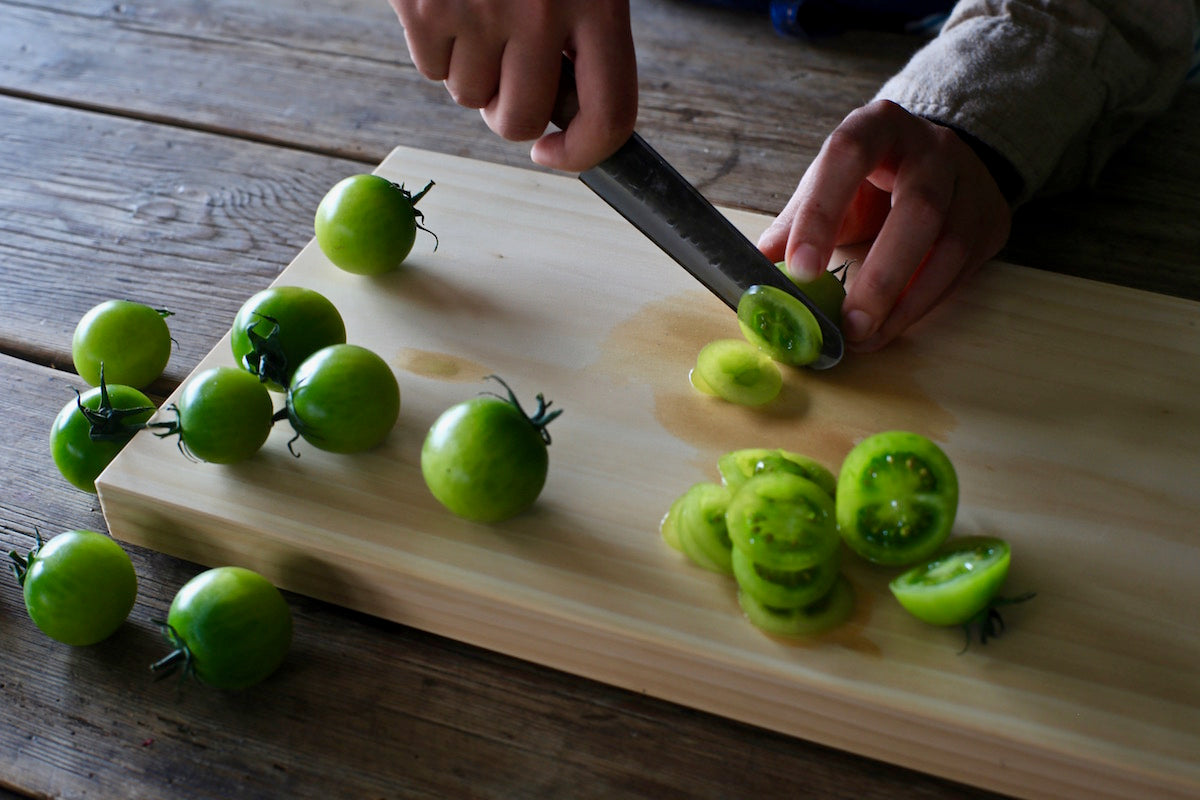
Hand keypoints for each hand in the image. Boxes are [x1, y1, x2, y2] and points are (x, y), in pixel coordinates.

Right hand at [389, 0, 636, 171]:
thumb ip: (583, 35)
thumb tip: (568, 117)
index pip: (609, 113)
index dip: (584, 152)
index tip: (555, 155)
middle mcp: (542, 10)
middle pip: (522, 121)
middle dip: (508, 113)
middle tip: (505, 76)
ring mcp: (479, 10)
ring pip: (469, 98)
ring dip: (470, 72)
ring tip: (476, 13)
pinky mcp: (424, 7)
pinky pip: (429, 69)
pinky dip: (435, 47)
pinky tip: (446, 2)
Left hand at [757, 100, 1011, 351]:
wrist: (937, 159)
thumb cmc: (870, 177)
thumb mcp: (828, 184)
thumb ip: (794, 222)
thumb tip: (754, 268)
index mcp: (877, 126)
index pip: (848, 156)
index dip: (822, 212)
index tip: (800, 269)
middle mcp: (932, 149)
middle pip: (919, 208)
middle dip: (881, 274)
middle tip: (848, 324)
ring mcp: (970, 184)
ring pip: (950, 246)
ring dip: (905, 302)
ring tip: (865, 337)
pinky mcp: (990, 221)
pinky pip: (962, 271)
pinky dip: (924, 305)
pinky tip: (892, 327)